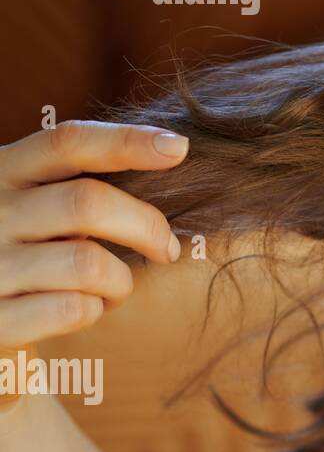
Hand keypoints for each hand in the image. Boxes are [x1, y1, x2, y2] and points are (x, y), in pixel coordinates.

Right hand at [0, 121, 188, 408]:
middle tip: (167, 248)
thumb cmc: (14, 244)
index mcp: (3, 171)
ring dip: (120, 280)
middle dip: (145, 226)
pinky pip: (72, 309)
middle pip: (88, 203)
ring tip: (115, 287)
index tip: (178, 148)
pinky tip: (87, 306)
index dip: (127, 141)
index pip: (68, 143)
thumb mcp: (26, 199)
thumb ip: (73, 181)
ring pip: (87, 263)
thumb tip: (171, 153)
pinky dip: (95, 309)